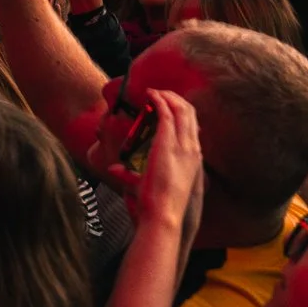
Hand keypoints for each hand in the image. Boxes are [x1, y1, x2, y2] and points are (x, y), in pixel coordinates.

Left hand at [121, 91, 206, 245]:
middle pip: (191, 115)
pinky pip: (168, 113)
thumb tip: (114, 170)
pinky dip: (160, 101)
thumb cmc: (156, 206)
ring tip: (155, 92)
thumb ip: (129, 176)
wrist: (164, 214)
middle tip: (161, 94)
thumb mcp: (145, 186)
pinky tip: (150, 95)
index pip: (193, 129)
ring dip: (168, 97)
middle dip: (176, 100)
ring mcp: (183, 145)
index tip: (168, 107)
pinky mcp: (168, 142)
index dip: (183, 115)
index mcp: (193, 160)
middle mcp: (192, 150)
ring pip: (182, 110)